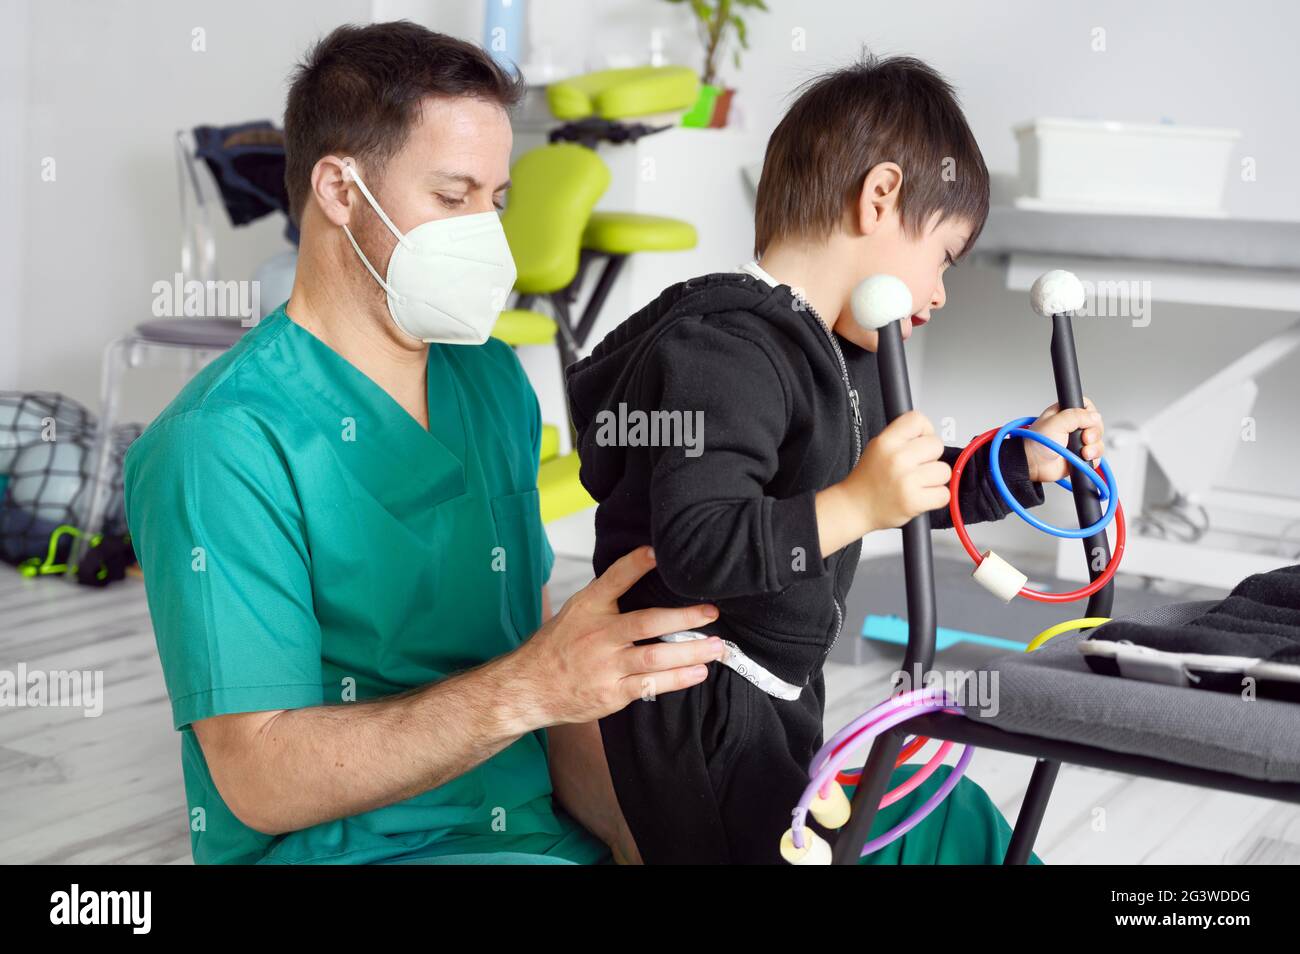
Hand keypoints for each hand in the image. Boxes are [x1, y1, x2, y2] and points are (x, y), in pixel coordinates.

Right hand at [508, 546, 724, 727]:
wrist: (529, 687)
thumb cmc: (557, 647)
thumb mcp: (576, 611)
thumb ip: (607, 595)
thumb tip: (642, 568)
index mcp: (589, 607)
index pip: (615, 579)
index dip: (636, 564)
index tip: (657, 551)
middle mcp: (598, 634)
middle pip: (646, 622)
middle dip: (683, 617)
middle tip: (711, 612)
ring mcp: (606, 665)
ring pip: (654, 657)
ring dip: (690, 651)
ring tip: (716, 647)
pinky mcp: (612, 692)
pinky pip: (650, 686)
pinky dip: (677, 679)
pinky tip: (697, 673)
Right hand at [835, 410, 950, 536]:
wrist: (855, 508)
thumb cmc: (867, 480)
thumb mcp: (877, 448)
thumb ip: (901, 437)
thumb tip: (927, 432)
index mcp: (885, 442)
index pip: (918, 420)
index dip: (924, 430)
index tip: (920, 441)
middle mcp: (896, 458)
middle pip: (936, 445)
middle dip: (931, 457)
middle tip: (916, 467)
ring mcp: (906, 480)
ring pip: (944, 470)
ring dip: (935, 479)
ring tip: (917, 483)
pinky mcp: (914, 501)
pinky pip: (944, 494)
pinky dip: (936, 497)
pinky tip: (921, 496)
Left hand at [1022, 398, 1104, 482]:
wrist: (1033, 464)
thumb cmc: (1037, 442)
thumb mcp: (1055, 423)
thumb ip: (1075, 416)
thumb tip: (1095, 416)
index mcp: (1066, 413)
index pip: (1087, 407)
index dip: (1090, 414)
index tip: (1086, 422)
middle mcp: (1074, 426)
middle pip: (1096, 425)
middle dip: (1094, 433)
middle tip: (1084, 438)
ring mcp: (1078, 442)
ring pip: (1098, 441)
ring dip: (1094, 447)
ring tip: (1083, 452)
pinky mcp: (1081, 455)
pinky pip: (1097, 456)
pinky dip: (1093, 458)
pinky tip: (1082, 458)